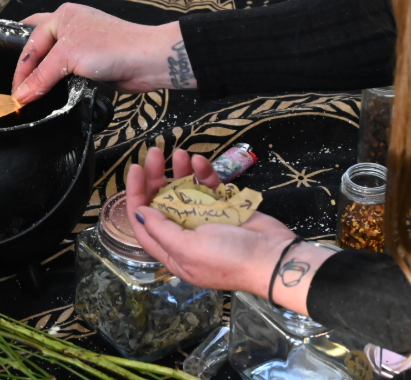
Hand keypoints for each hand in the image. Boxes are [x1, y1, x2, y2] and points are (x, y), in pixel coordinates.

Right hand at [11, 4, 193, 103]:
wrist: (147, 61)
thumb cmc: (109, 48)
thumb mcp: (68, 59)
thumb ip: (41, 77)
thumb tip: (20, 96)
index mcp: (61, 16)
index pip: (31, 42)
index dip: (21, 68)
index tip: (15, 91)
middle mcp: (70, 26)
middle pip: (39, 46)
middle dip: (27, 65)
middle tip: (16, 87)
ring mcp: (82, 44)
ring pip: (53, 61)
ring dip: (44, 76)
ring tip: (30, 94)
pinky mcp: (91, 62)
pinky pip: (67, 72)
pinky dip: (58, 82)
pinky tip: (51, 94)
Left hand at [125, 147, 296, 293]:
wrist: (274, 257)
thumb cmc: (228, 257)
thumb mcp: (187, 248)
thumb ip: (161, 229)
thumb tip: (139, 212)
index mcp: (173, 252)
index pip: (144, 223)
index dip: (135, 196)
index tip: (136, 169)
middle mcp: (185, 236)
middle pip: (162, 203)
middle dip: (156, 177)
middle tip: (156, 153)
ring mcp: (205, 221)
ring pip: (185, 192)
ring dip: (180, 171)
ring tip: (180, 153)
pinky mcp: (224, 208)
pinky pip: (208, 188)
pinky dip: (203, 174)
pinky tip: (200, 161)